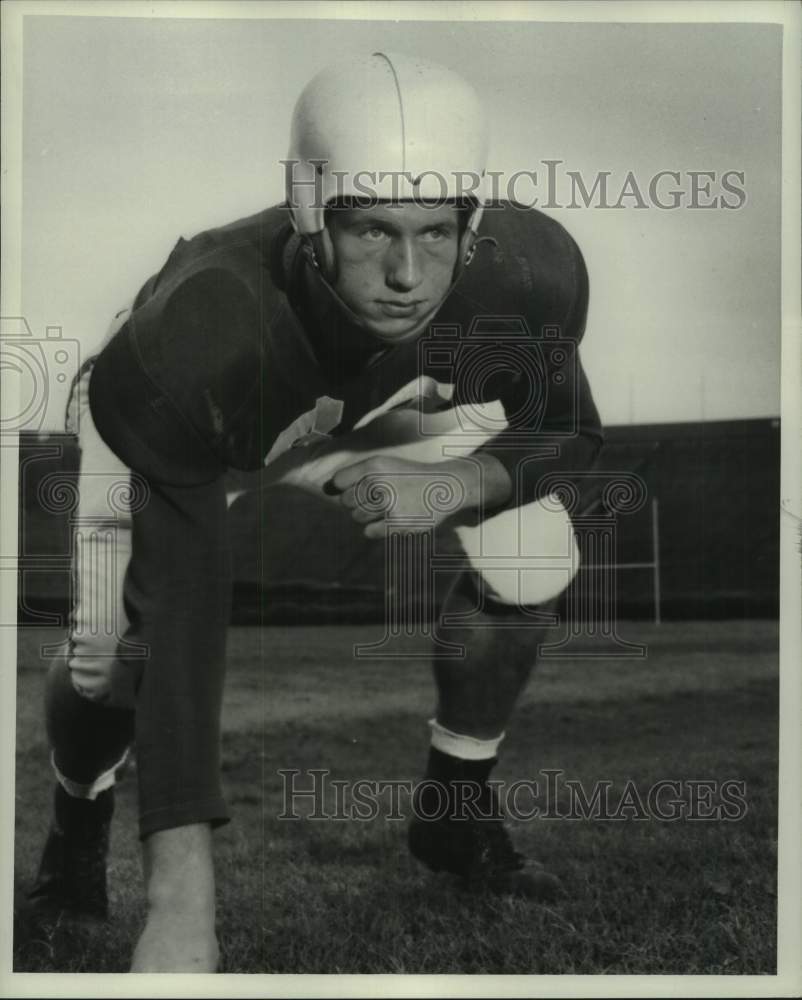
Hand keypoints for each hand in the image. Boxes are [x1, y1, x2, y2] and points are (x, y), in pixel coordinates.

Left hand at [331, 453, 511, 538]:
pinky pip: (369, 531)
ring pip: (357, 517)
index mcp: (375, 465)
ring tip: (387, 508)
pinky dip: (375, 529)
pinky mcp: (397, 523)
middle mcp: (379, 483)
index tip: (357, 488)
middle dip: (357, 503)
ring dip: (367, 516)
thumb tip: (328, 490)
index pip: (339, 481)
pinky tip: (390, 520)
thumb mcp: (385, 464)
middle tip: (378, 499)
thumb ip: (357, 474)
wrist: (445, 486)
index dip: (343, 488)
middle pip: (346, 501)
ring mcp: (389, 504)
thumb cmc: (409, 476)